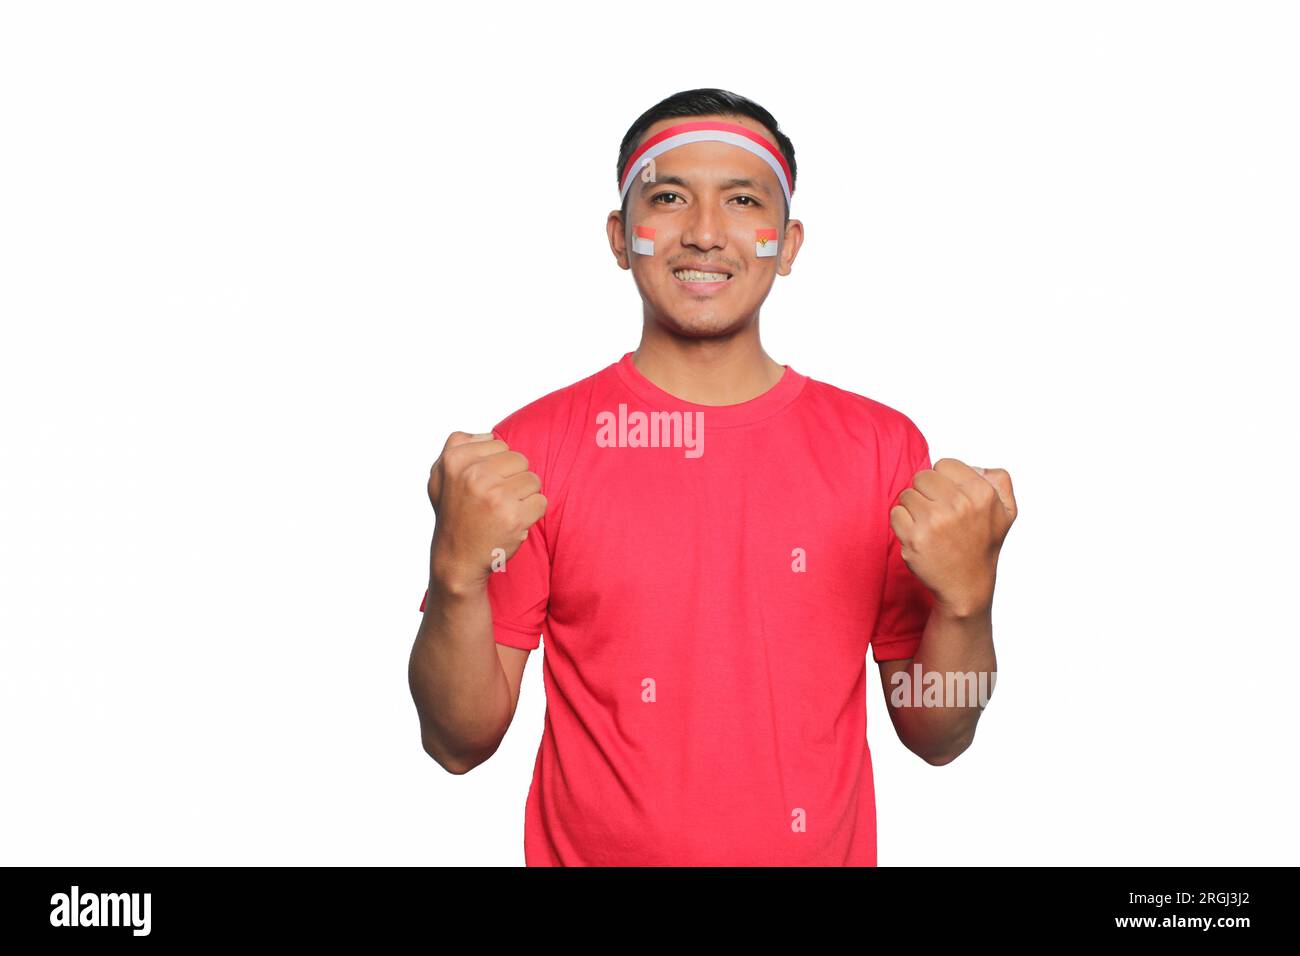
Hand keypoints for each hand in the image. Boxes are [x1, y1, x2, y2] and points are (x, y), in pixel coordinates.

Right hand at [427, 431, 546, 590]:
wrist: (457, 560)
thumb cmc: (453, 515)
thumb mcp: (439, 475)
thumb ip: (456, 446)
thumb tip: (488, 434)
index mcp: (455, 460)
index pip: (500, 444)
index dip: (496, 466)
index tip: (480, 486)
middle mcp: (473, 475)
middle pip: (520, 459)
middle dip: (513, 479)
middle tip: (494, 500)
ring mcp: (494, 496)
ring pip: (533, 479)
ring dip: (524, 497)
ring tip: (502, 511)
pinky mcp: (513, 516)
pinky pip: (541, 501)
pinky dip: (532, 514)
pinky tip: (512, 523)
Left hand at [889, 458, 1016, 617]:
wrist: (967, 585)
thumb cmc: (983, 545)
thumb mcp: (1007, 510)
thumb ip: (999, 479)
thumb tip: (975, 466)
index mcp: (981, 493)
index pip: (944, 464)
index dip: (944, 480)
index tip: (950, 498)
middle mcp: (959, 504)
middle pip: (922, 476)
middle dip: (926, 492)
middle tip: (937, 512)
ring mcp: (935, 521)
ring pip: (907, 494)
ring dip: (914, 509)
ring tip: (930, 526)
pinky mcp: (914, 537)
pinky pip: (895, 513)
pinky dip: (902, 523)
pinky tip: (919, 535)